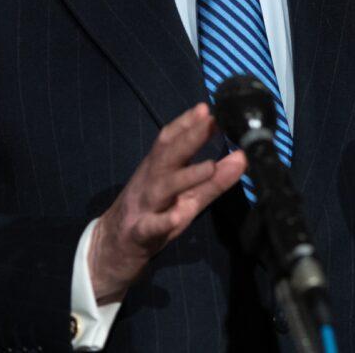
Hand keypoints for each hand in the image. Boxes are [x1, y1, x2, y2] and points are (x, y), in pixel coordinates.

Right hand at [89, 103, 245, 302]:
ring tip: (209, 166)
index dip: (188, 122)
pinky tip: (175, 217)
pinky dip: (162, 221)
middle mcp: (151, 181)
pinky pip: (150, 226)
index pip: (171, 139)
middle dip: (190, 137)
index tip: (208, 107)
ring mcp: (144, 206)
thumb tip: (242, 157)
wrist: (112, 247)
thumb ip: (214, 179)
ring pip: (164, 188)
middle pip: (168, 155)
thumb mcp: (185, 196)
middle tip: (212, 121)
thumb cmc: (153, 213)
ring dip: (186, 176)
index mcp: (159, 168)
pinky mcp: (140, 232)